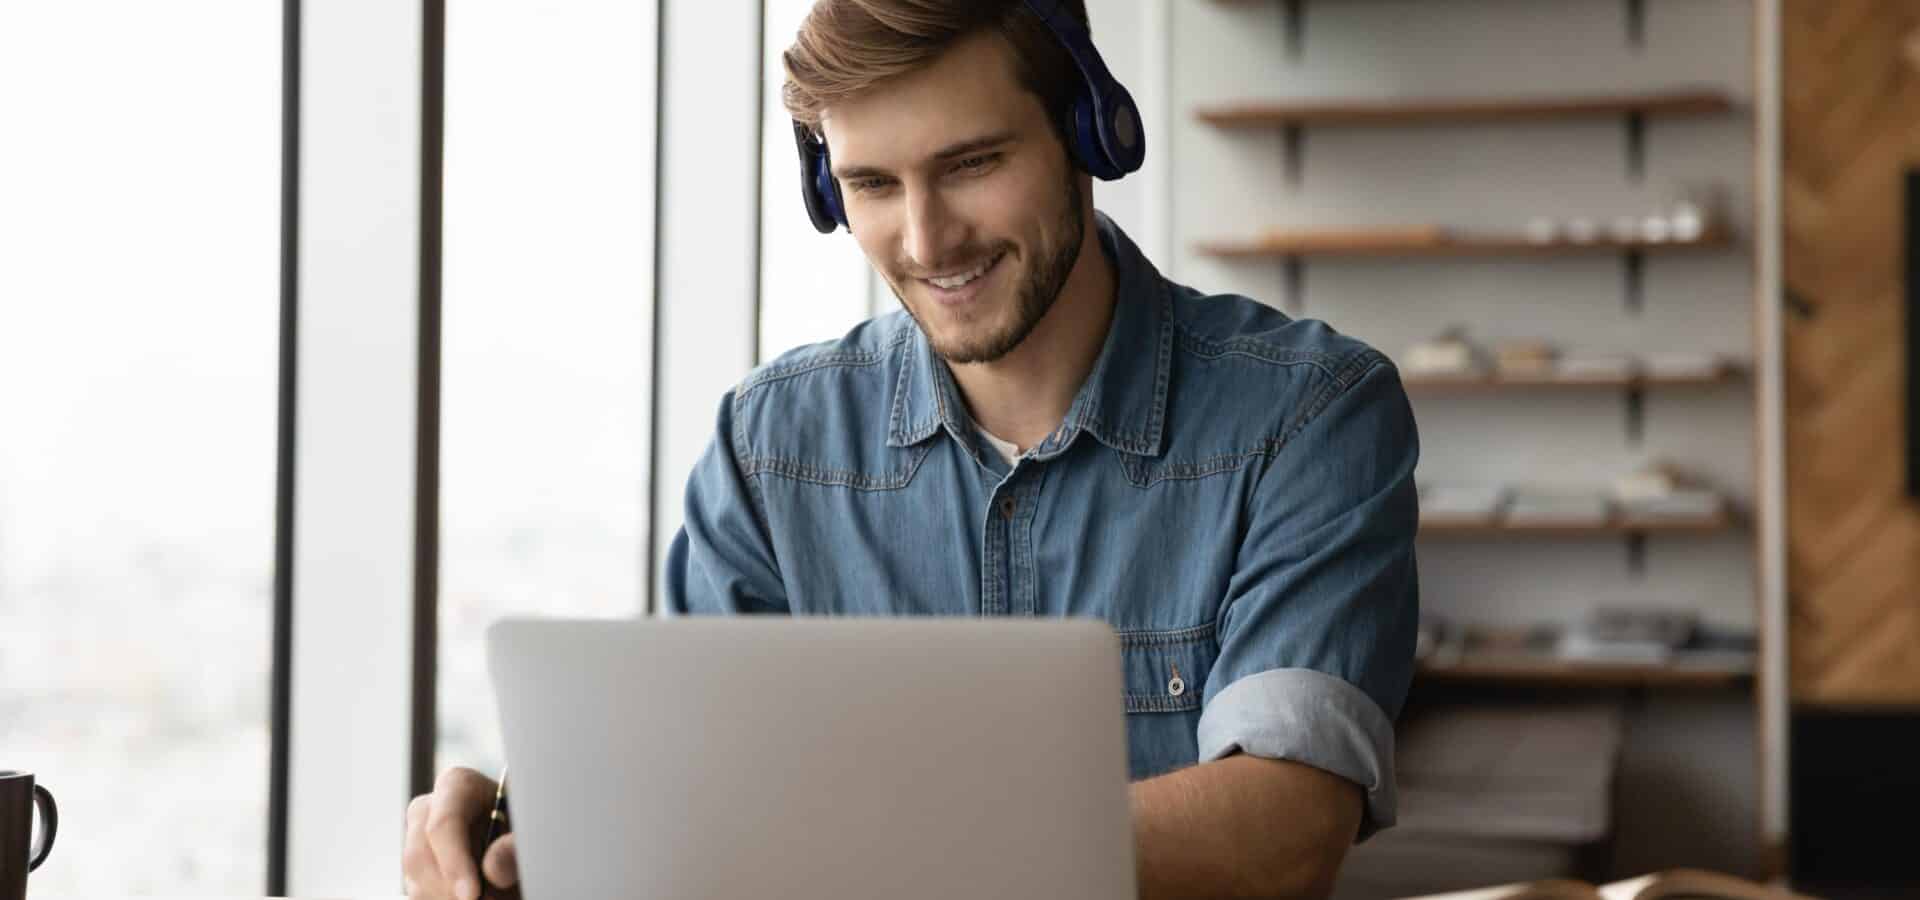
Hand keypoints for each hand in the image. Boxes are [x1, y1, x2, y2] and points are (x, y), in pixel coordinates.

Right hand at [403, 767, 519, 899]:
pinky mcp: (415, 871)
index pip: (443, 823)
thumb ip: (515, 848)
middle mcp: (428, 811)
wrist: (519, 844)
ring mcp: (416, 842)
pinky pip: (420, 896)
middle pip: (420, 856)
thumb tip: (492, 867)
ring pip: (417, 882)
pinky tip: (476, 897)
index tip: (473, 893)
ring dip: (451, 898)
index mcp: (457, 787)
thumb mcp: (530, 831)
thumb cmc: (525, 829)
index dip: (454, 861)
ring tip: (491, 896)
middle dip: (452, 886)